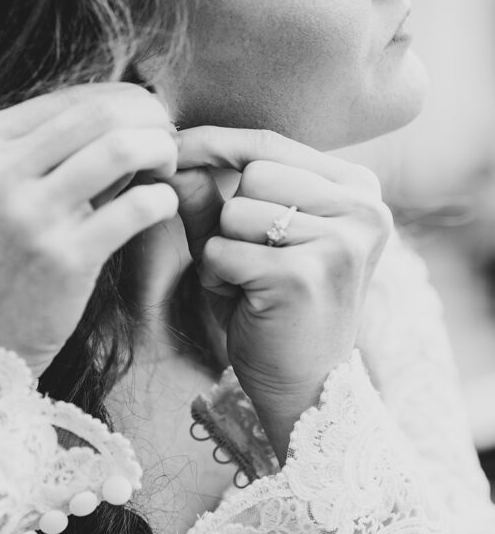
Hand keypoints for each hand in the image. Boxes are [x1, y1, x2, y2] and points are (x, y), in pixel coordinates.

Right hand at [0, 83, 178, 375]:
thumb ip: (48, 151)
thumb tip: (125, 114)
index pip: (71, 98)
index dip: (123, 101)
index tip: (147, 119)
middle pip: (100, 113)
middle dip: (149, 118)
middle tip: (166, 139)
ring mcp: (28, 214)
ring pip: (120, 147)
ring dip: (159, 150)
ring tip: (166, 168)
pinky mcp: (63, 258)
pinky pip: (136, 207)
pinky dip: (162, 199)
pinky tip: (161, 207)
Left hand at [171, 127, 391, 459]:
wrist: (305, 391)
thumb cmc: (275, 305)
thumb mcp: (246, 238)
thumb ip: (213, 194)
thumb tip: (170, 153)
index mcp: (358, 188)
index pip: (270, 142)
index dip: (213, 143)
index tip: (170, 145)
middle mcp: (363, 207)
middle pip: (252, 171)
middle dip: (230, 214)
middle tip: (253, 261)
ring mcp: (338, 241)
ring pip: (235, 208)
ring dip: (223, 248)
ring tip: (252, 283)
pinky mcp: (304, 274)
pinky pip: (221, 249)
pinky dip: (217, 277)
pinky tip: (247, 303)